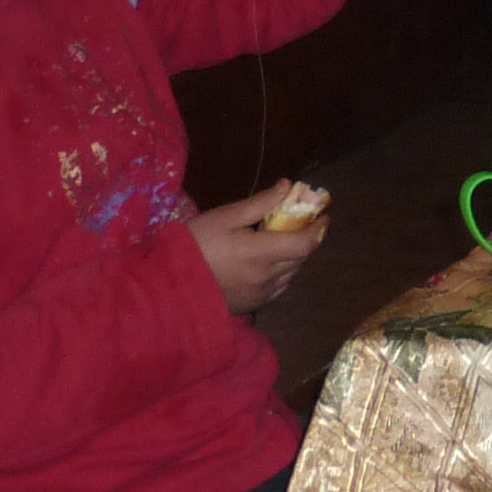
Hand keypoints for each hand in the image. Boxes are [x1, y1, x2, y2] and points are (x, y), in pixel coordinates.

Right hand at [191, 182, 326, 313]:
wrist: (169, 285)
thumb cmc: (195, 245)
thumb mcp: (224, 217)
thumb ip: (260, 204)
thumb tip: (288, 186)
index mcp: (260, 253)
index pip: (304, 243)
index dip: (318, 228)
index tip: (322, 215)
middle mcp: (266, 277)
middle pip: (301, 258)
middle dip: (307, 239)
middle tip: (302, 222)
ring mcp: (261, 294)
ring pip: (291, 273)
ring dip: (294, 256)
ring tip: (284, 240)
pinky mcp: (253, 305)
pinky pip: (279, 287)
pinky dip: (282, 272)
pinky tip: (270, 263)